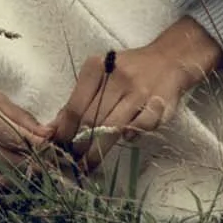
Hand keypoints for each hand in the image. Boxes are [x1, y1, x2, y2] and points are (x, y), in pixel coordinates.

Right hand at [0, 73, 63, 182]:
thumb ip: (19, 116)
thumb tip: (46, 134)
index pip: (12, 135)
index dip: (36, 146)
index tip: (50, 150)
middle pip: (6, 160)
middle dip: (30, 165)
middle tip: (44, 165)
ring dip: (16, 178)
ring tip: (27, 171)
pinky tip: (6, 177)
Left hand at [48, 16, 222, 171]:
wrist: (169, 59)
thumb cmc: (126, 70)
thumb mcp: (99, 75)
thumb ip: (78, 99)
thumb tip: (54, 127)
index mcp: (96, 67)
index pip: (75, 105)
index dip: (65, 130)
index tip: (58, 147)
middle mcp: (117, 78)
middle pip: (92, 119)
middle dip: (80, 145)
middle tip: (73, 162)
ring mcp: (139, 91)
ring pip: (114, 126)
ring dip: (99, 149)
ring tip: (90, 163)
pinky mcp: (159, 103)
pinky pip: (142, 126)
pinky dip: (132, 135)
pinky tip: (126, 139)